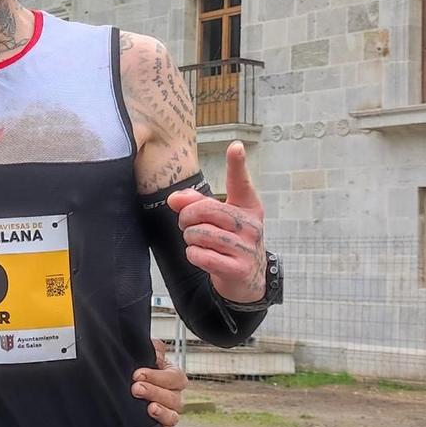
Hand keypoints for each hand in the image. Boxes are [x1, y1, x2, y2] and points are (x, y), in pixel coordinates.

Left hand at [134, 338, 187, 426]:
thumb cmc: (136, 366)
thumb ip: (152, 349)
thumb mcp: (142, 354)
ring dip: (162, 414)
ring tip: (149, 409)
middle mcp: (173, 397)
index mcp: (172, 377)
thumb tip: (156, 351)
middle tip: (135, 389)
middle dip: (155, 392)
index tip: (138, 374)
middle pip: (174, 398)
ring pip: (173, 417)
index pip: (174, 377)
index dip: (158, 376)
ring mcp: (167, 414)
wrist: (122, 381)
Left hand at [166, 140, 265, 303]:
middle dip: (187, 217)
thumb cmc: (229, 241)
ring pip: (200, 233)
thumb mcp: (217, 219)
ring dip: (190, 238)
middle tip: (185, 224)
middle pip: (206, 210)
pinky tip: (201, 256)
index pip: (241, 183)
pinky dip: (193, 255)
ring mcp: (247, 248)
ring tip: (197, 241)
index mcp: (248, 208)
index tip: (236, 146)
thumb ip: (195, 204)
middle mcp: (252, 226)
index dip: (237, 164)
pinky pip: (201, 255)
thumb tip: (173, 199)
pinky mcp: (238, 269)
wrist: (247, 279)